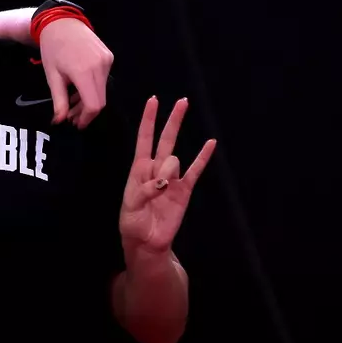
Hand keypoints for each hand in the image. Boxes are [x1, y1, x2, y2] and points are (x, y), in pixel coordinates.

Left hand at [39, 18, 113, 127]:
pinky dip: (92, 88)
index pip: (94, 105)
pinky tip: (79, 88)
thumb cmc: (52, 49)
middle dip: (86, 112)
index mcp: (84, 71)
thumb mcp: (52, 76)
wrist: (62, 23)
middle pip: (100, 100)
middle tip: (71, 117)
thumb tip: (59, 121)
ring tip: (72, 103)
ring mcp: (108, 60)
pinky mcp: (109, 57)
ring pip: (103, 90)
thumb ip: (59, 101)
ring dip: (89, 100)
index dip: (86, 119)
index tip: (76, 125)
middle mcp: (101, 66)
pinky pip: (104, 79)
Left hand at [119, 97, 215, 257]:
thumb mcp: (131, 207)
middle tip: (183, 101)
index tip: (153, 100)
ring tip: (163, 189)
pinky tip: (211, 143)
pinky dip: (203, 157)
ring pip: (175, 159)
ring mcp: (172, 178)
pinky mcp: (184, 190)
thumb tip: (165, 181)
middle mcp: (156, 169)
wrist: (148, 242)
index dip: (148, 120)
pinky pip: (195, 170)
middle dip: (173, 120)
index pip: (144, 139)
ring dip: (169, 170)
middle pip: (165, 139)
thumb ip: (145, 191)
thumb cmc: (133, 223)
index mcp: (138, 170)